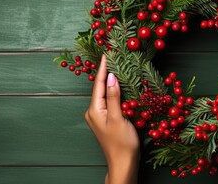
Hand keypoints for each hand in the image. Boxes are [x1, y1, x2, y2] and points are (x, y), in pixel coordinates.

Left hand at [85, 55, 139, 183]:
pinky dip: (115, 92)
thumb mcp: (118, 117)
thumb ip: (114, 97)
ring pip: (106, 94)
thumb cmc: (121, 143)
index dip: (103, 68)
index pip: (99, 84)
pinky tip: (121, 86)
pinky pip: (110, 101)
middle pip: (101, 88)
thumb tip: (112, 77)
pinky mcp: (108, 120)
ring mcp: (100, 116)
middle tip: (112, 56)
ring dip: (111, 81)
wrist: (123, 163)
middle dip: (107, 72)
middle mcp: (94, 112)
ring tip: (116, 66)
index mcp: (94, 110)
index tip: (106, 54)